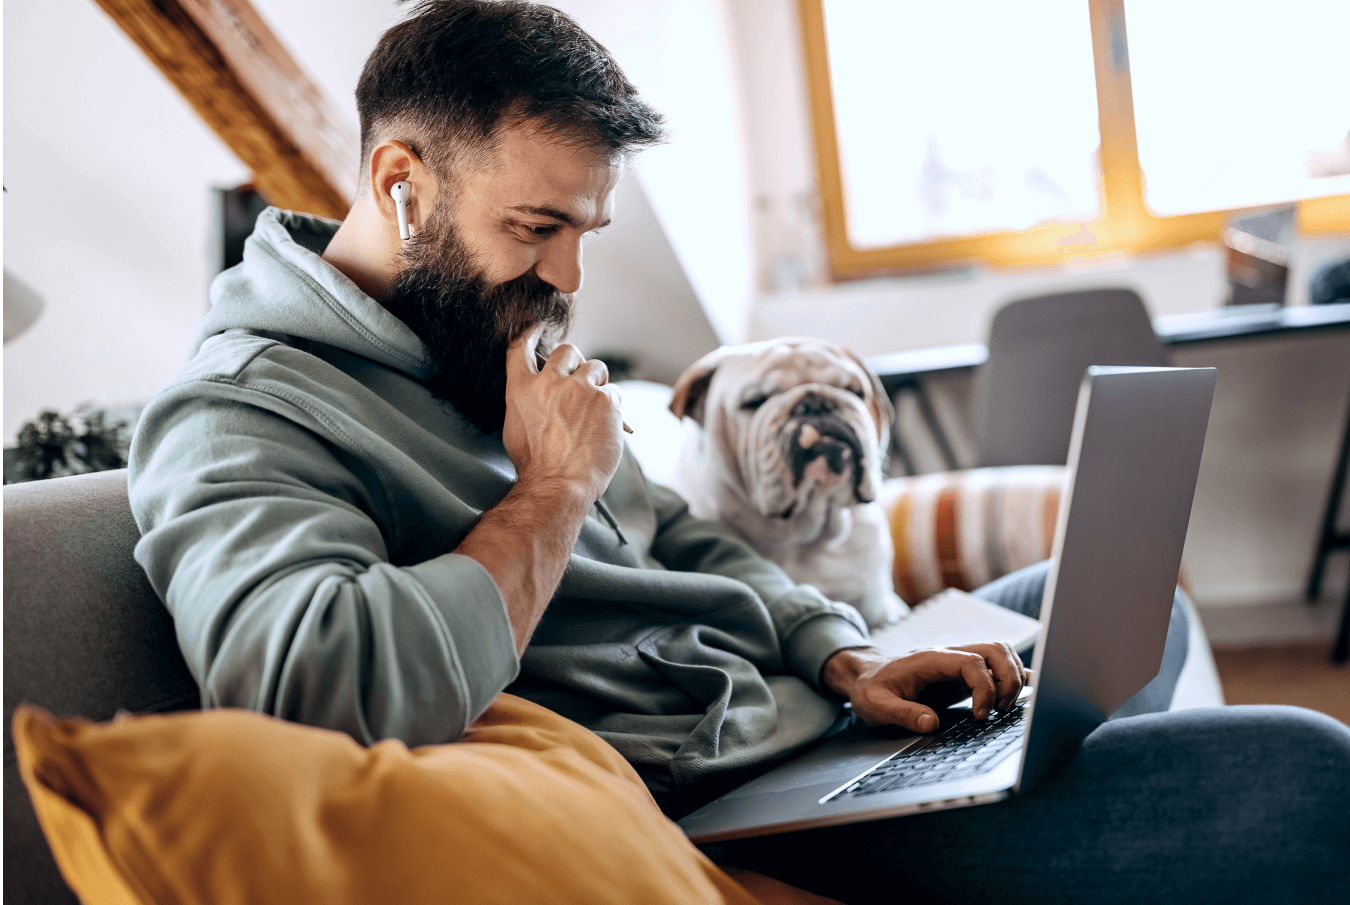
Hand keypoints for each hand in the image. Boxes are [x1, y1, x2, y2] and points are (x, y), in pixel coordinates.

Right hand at [503, 325, 623, 500]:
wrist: (557, 485)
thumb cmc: (536, 466)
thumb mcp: (517, 428)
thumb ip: (528, 402)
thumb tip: (541, 394)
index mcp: (521, 389)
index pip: (520, 348)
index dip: (528, 333)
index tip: (534, 327)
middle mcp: (549, 382)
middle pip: (566, 350)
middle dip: (576, 360)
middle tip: (581, 379)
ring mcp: (579, 389)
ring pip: (596, 367)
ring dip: (598, 382)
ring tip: (597, 408)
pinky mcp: (605, 399)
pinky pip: (615, 392)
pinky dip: (614, 406)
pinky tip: (608, 424)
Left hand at [822, 643, 1031, 732]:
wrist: (866, 676)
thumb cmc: (871, 688)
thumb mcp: (877, 705)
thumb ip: (903, 713)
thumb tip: (932, 723)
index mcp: (930, 659)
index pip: (972, 662)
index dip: (984, 689)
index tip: (981, 716)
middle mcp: (949, 655)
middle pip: (996, 650)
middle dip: (1008, 680)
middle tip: (998, 712)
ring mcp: (959, 662)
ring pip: (1001, 653)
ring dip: (1012, 678)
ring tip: (1002, 709)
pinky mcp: (964, 673)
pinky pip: (996, 665)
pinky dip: (1013, 676)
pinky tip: (1023, 692)